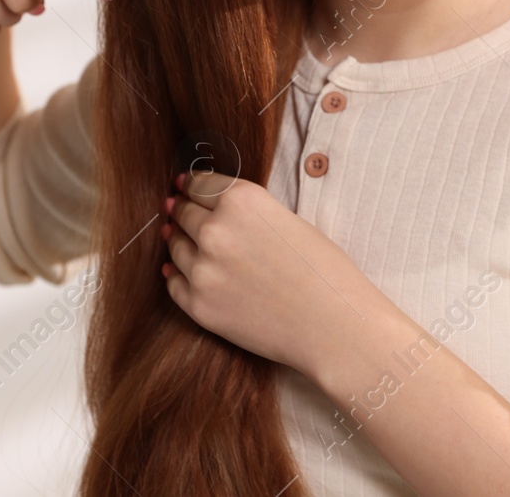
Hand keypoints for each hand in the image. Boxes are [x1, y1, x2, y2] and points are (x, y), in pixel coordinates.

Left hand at [161, 170, 383, 375]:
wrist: (334, 326)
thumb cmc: (324, 271)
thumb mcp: (287, 220)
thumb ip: (246, 212)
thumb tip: (208, 210)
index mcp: (242, 200)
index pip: (199, 184)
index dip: (190, 184)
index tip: (183, 185)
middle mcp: (216, 231)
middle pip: (183, 212)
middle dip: (181, 210)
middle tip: (177, 209)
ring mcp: (204, 271)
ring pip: (175, 246)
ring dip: (178, 241)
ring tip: (182, 240)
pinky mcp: (200, 307)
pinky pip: (175, 283)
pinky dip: (177, 275)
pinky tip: (181, 271)